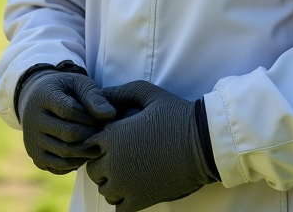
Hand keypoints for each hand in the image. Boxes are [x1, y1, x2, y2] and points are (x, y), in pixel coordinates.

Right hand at [18, 69, 116, 173]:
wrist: (37, 101)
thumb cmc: (65, 91)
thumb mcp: (78, 83)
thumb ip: (94, 96)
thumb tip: (110, 115)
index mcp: (43, 97)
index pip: (68, 111)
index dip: (89, 116)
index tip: (98, 116)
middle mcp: (32, 120)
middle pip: (69, 134)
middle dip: (90, 134)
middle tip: (100, 132)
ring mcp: (32, 140)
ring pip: (65, 153)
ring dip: (86, 151)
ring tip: (96, 143)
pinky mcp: (35, 156)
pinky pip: (59, 166)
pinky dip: (76, 163)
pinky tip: (84, 152)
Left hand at [83, 80, 215, 211]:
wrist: (205, 143)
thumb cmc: (177, 115)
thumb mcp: (147, 93)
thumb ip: (120, 92)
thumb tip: (100, 95)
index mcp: (111, 136)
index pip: (87, 145)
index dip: (99, 142)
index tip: (114, 141)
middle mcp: (113, 162)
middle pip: (92, 169)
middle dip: (103, 163)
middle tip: (122, 157)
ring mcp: (126, 184)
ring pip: (104, 189)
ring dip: (112, 183)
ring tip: (130, 173)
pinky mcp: (141, 200)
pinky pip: (119, 208)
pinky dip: (123, 201)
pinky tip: (136, 189)